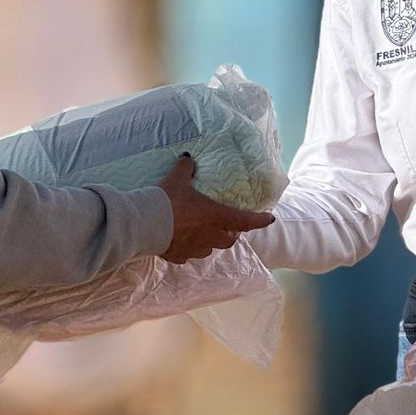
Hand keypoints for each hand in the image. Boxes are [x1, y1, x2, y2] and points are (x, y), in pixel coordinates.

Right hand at [157, 154, 274, 263]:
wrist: (146, 223)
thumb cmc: (168, 200)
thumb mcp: (178, 179)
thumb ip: (186, 168)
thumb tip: (188, 158)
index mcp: (217, 217)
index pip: (246, 221)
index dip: (259, 220)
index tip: (269, 219)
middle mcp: (210, 236)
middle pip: (229, 240)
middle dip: (232, 233)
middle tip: (229, 225)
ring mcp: (195, 249)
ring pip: (210, 249)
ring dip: (212, 242)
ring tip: (205, 233)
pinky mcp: (179, 256)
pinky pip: (189, 255)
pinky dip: (189, 249)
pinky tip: (182, 243)